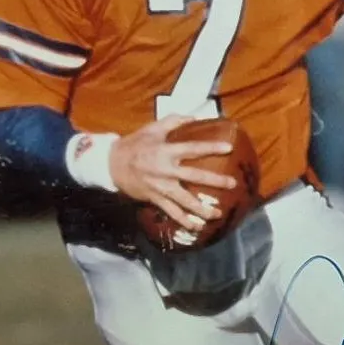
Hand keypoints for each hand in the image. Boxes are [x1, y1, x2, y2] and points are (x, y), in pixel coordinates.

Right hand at [109, 114, 235, 233]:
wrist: (111, 164)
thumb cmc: (136, 143)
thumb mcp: (154, 127)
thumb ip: (175, 121)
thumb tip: (196, 117)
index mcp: (166, 150)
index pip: (193, 149)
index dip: (211, 147)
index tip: (228, 148)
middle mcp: (166, 170)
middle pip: (195, 177)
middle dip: (215, 181)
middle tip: (232, 184)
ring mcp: (161, 187)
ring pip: (185, 201)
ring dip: (202, 209)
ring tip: (218, 214)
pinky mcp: (155, 198)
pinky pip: (171, 212)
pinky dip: (184, 221)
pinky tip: (197, 227)